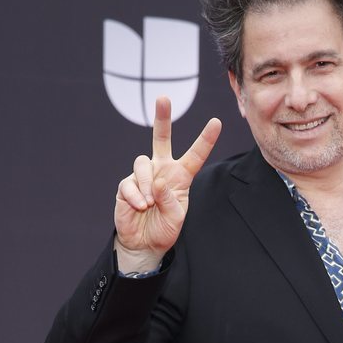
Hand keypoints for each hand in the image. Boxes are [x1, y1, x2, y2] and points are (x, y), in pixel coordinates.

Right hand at [114, 97, 221, 266]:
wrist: (143, 244)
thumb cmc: (164, 229)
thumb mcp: (176, 218)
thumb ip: (170, 199)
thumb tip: (157, 181)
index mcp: (180, 176)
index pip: (195, 155)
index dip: (205, 140)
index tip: (217, 122)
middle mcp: (161, 170)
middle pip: (161, 138)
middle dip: (162, 118)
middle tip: (163, 98)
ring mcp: (142, 176)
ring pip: (143, 163)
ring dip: (146, 184)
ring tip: (149, 204)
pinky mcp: (126, 185)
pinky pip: (129, 183)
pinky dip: (136, 196)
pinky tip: (141, 207)